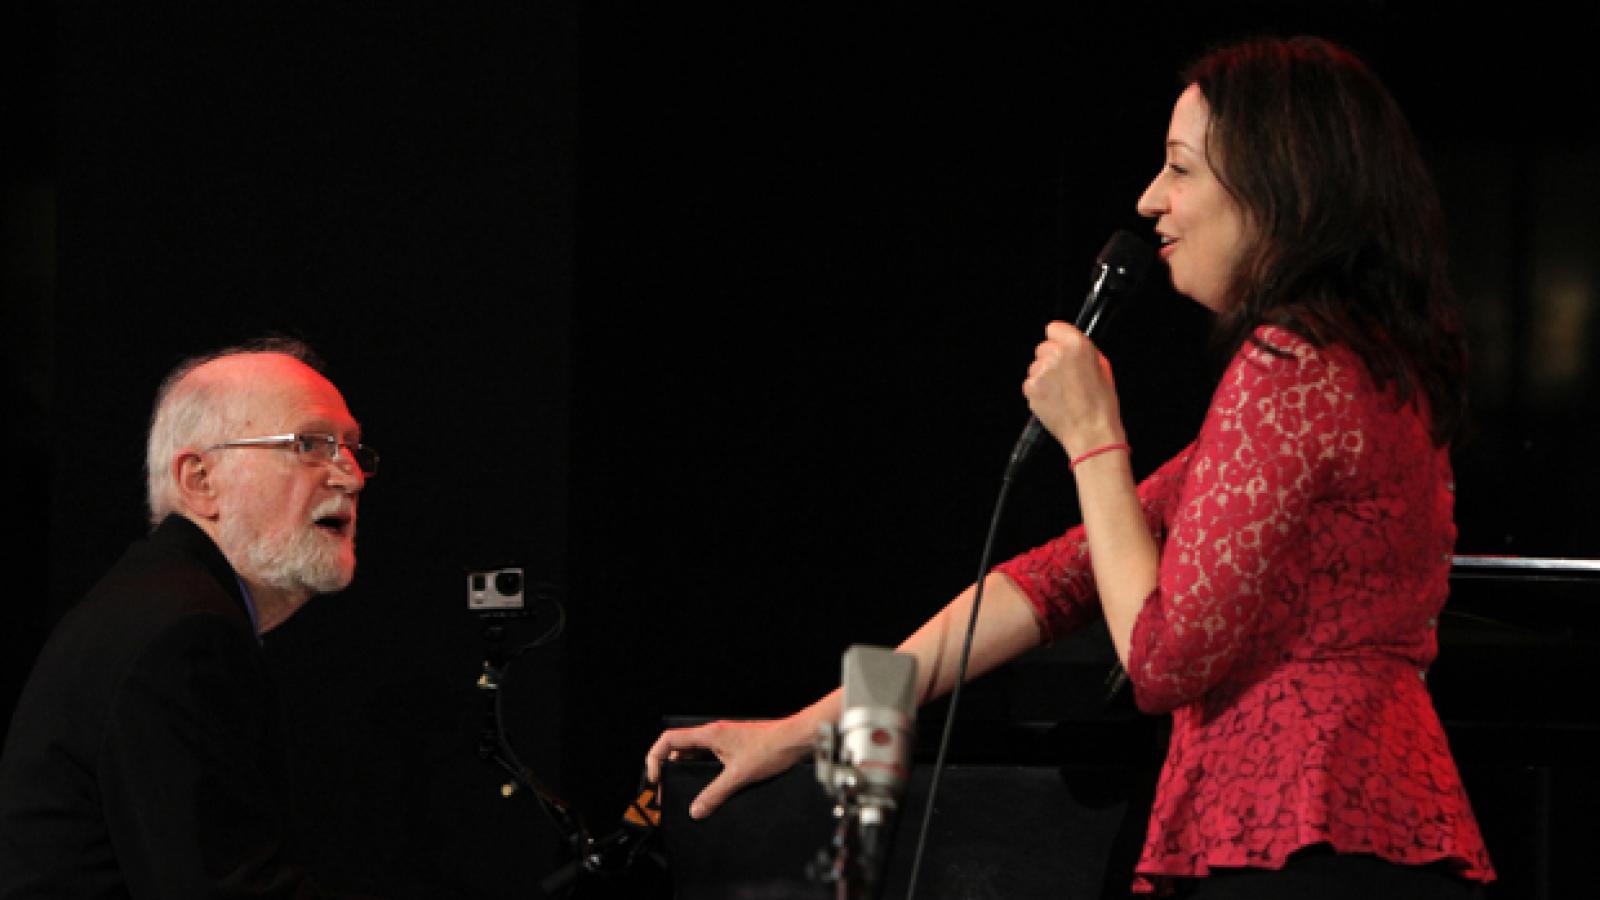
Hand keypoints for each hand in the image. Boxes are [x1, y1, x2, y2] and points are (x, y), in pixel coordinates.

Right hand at [644, 716, 812, 818]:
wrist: (797, 739)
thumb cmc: (772, 748)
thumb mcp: (739, 776)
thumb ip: (715, 794)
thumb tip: (696, 810)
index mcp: (710, 734)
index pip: (669, 740)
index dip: (654, 758)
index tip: (654, 778)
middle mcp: (714, 734)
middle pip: (679, 749)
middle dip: (668, 769)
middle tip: (666, 790)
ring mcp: (725, 740)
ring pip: (695, 754)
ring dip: (686, 771)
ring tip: (683, 790)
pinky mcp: (735, 747)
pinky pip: (710, 758)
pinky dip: (703, 772)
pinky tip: (708, 787)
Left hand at [1022, 321, 1124, 456]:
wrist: (1091, 432)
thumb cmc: (1101, 405)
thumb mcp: (1103, 369)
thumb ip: (1085, 352)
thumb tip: (1073, 346)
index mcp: (1077, 345)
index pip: (1054, 328)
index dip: (1058, 340)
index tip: (1062, 348)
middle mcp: (1056, 355)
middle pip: (1042, 348)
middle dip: (1051, 359)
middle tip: (1065, 377)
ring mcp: (1041, 372)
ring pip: (1035, 367)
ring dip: (1044, 377)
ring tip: (1062, 393)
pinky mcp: (1031, 388)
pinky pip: (1030, 384)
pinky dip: (1038, 392)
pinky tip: (1054, 401)